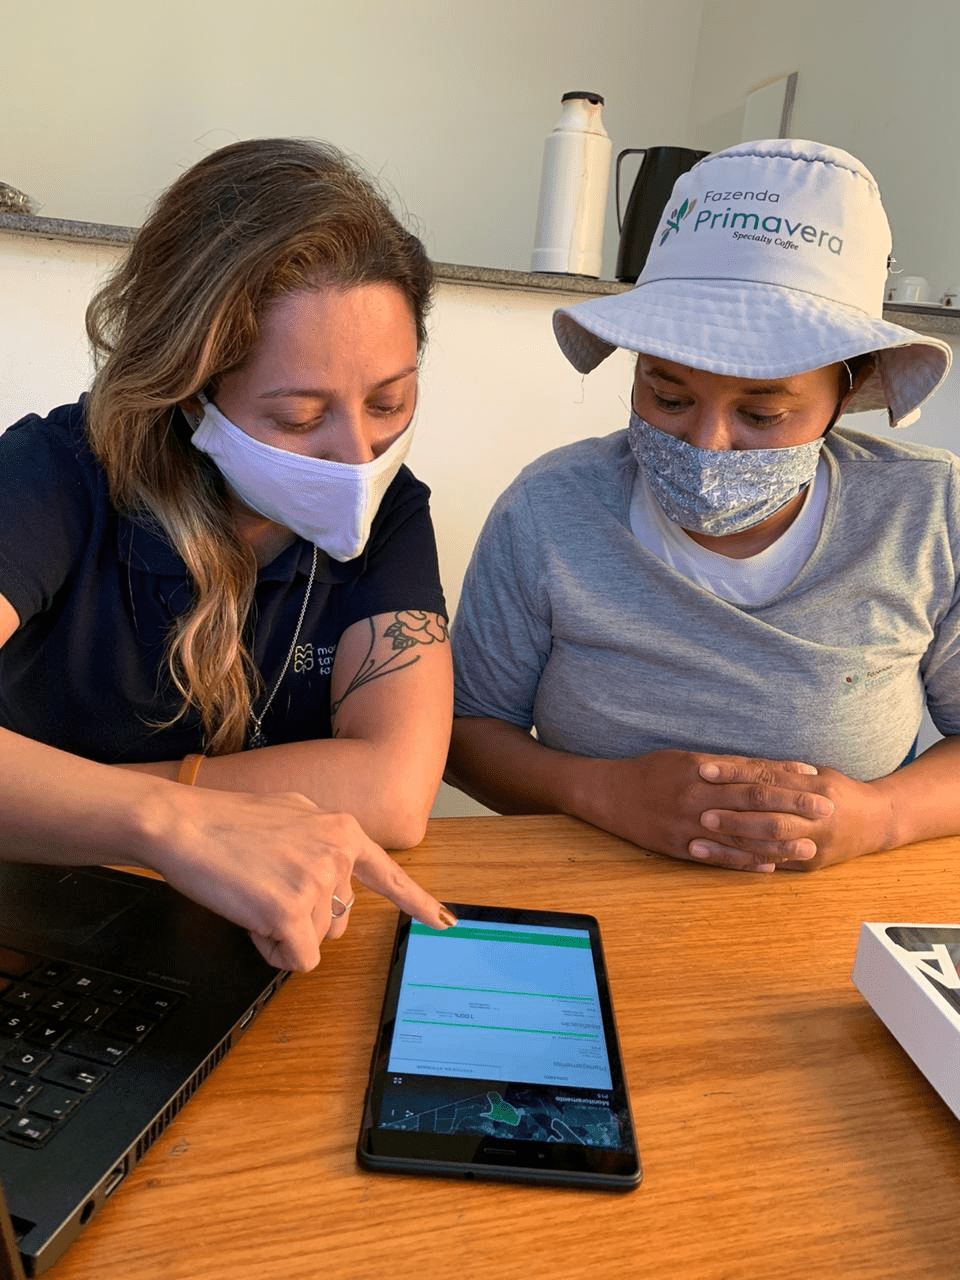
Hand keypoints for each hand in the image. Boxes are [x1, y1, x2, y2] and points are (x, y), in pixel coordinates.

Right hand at [149, 787, 454, 969]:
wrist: (181, 823)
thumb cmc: (224, 823)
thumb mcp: (291, 815)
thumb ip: (321, 842)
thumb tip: (334, 872)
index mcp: (342, 830)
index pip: (389, 874)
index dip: (418, 903)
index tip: (444, 922)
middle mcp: (338, 854)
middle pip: (339, 920)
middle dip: (305, 920)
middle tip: (265, 890)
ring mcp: (316, 881)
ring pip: (315, 941)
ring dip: (283, 933)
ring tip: (252, 894)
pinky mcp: (290, 910)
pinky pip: (297, 959)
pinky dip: (274, 951)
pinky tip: (251, 918)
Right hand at [583, 750, 835, 872]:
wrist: (609, 794)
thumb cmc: (651, 772)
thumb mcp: (685, 758)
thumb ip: (722, 765)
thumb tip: (761, 769)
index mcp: (701, 770)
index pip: (752, 772)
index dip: (785, 775)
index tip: (814, 777)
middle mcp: (698, 797)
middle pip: (754, 802)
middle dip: (793, 806)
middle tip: (826, 809)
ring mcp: (689, 825)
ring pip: (741, 835)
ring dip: (777, 842)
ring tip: (808, 846)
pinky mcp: (680, 847)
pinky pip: (718, 858)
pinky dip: (745, 863)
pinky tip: (770, 867)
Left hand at [693, 758, 896, 871]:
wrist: (878, 822)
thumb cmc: (838, 790)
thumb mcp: (814, 773)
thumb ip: (779, 770)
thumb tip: (733, 763)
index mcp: (817, 787)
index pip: (768, 778)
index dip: (734, 773)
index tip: (704, 770)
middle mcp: (818, 817)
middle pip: (769, 816)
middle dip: (732, 816)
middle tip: (699, 813)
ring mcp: (816, 844)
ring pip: (768, 846)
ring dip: (731, 845)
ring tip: (698, 842)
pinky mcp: (811, 866)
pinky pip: (774, 864)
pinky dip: (745, 862)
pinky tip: (720, 860)